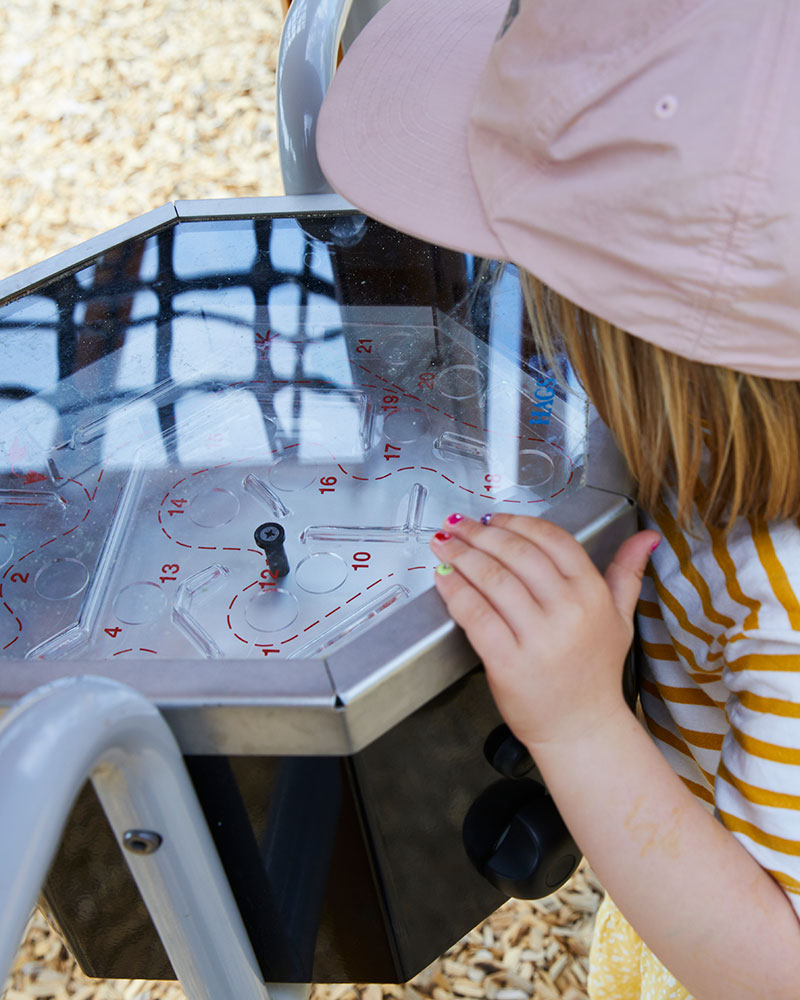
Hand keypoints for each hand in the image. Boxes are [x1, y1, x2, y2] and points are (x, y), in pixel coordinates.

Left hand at [429, 513, 659, 750]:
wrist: (582, 730)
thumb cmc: (595, 673)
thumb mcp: (620, 618)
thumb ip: (627, 573)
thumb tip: (646, 538)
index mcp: (592, 594)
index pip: (552, 540)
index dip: (517, 522)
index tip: (493, 518)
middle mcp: (568, 610)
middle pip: (517, 553)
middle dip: (481, 533)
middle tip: (459, 524)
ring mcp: (538, 637)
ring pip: (492, 579)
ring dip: (462, 555)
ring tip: (445, 544)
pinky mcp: (508, 661)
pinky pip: (475, 614)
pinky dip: (455, 591)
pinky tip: (443, 578)